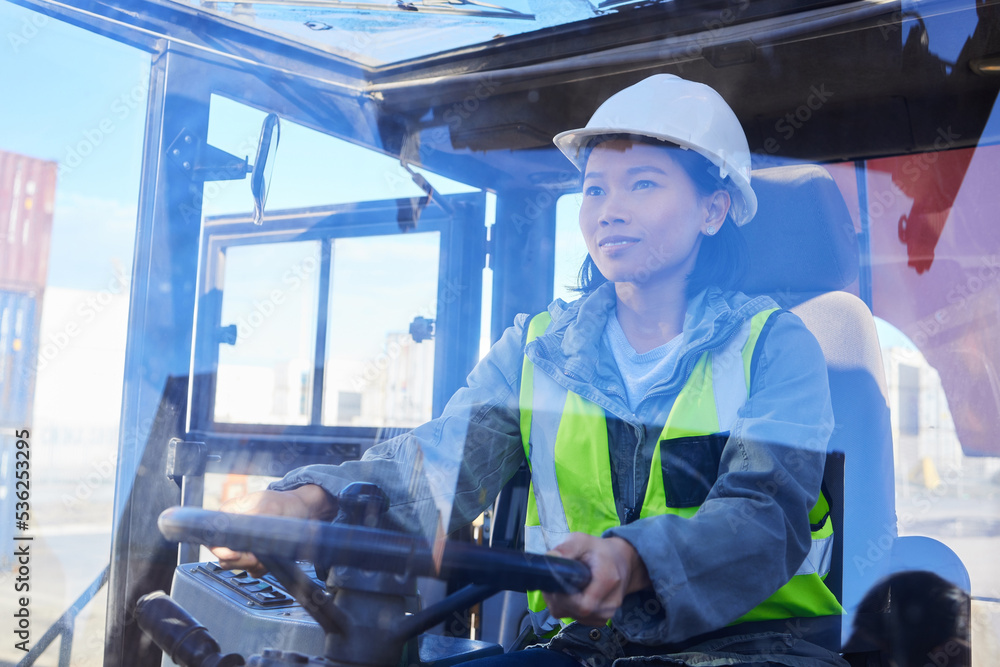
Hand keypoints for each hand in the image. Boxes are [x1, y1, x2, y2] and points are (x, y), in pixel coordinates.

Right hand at [209, 485, 334, 575]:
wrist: (302, 511)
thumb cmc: (283, 504)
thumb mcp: (268, 506)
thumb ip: (252, 519)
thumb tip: (239, 533)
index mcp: (229, 514)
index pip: (213, 535)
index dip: (219, 548)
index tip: (234, 554)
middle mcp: (232, 531)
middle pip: (222, 554)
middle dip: (238, 560)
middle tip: (255, 558)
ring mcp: (242, 546)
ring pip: (235, 564)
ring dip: (250, 565)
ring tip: (266, 557)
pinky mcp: (254, 557)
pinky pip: (251, 570)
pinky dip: (260, 568)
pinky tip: (270, 560)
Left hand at [543, 534, 650, 625]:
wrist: (620, 562)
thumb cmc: (598, 551)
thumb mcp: (582, 541)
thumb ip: (567, 548)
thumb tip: (550, 557)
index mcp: (608, 581)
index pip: (582, 605)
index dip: (562, 596)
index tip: (554, 580)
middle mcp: (610, 603)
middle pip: (573, 611)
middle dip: (556, 596)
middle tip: (554, 578)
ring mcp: (605, 615)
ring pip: (570, 615)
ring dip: (559, 601)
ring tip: (564, 582)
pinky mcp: (599, 620)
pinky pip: (575, 618)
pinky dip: (566, 606)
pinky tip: (569, 592)